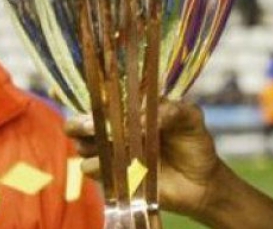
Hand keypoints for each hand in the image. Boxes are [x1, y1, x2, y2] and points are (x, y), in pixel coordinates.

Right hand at [64, 99, 229, 219]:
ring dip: (92, 145)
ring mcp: (112, 153)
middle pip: (80, 122)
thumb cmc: (194, 142)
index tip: (70, 90)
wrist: (202, 182)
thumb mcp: (191, 118)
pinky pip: (92, 170)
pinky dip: (99, 166)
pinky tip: (116, 165)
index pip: (102, 96)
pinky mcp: (113, 177)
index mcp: (130, 108)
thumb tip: (141, 116)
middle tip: (92, 126)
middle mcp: (115, 128)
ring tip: (113, 144)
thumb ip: (172, 110)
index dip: (86, 91)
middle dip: (79, 122)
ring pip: (82, 146)